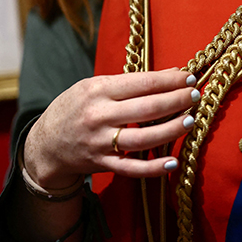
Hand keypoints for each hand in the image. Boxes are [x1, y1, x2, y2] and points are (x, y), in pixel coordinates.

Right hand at [22, 68, 198, 188]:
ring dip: (171, 129)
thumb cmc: (75, 108)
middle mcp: (99, 116)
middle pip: (147, 109)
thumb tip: (171, 73)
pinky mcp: (103, 164)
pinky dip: (154, 168)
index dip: (170, 80)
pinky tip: (173, 162)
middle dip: (176, 101)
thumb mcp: (94, 86)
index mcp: (97, 90)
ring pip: (144, 138)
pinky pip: (132, 168)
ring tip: (191, 120)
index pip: (142, 83)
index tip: (190, 77)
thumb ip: (130, 82)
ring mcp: (101, 142)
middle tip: (196, 95)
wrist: (45, 144)